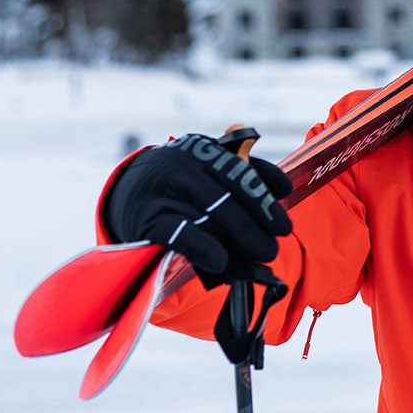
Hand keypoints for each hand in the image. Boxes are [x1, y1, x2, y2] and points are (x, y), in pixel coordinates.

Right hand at [103, 132, 292, 285]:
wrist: (127, 198)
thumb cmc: (181, 190)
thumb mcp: (206, 176)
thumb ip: (239, 181)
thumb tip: (281, 196)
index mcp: (202, 151)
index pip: (240, 168)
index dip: (266, 184)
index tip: (285, 201)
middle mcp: (183, 164)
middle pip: (231, 193)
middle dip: (261, 218)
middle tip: (277, 241)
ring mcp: (164, 190)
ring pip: (211, 214)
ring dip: (242, 237)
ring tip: (264, 254)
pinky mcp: (147, 218)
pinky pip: (183, 234)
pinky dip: (205, 248)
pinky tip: (221, 261)